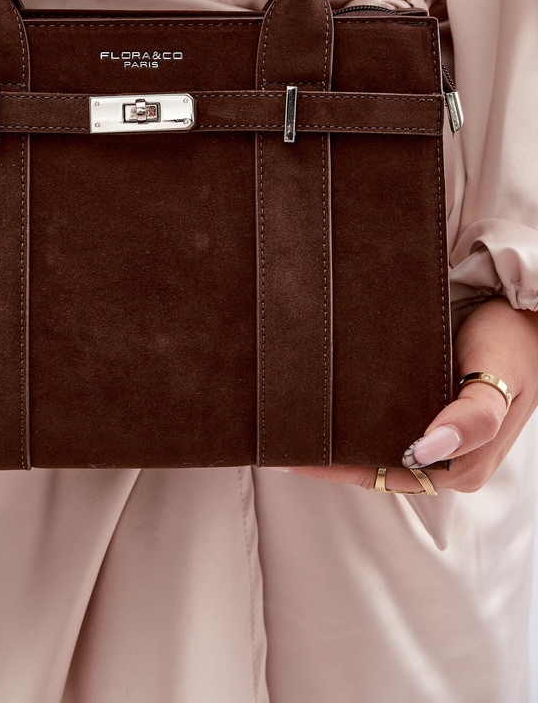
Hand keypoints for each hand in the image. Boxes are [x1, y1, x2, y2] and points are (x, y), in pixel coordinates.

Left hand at [281, 298, 537, 492]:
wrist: (525, 311)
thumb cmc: (512, 344)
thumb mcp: (499, 380)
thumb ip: (473, 418)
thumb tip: (423, 449)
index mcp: (460, 467)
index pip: (382, 476)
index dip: (336, 468)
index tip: (291, 454)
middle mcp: (444, 457)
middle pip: (373, 462)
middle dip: (327, 452)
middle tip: (276, 431)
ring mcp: (433, 431)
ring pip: (373, 440)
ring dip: (335, 430)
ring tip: (286, 412)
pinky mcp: (427, 403)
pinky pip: (380, 415)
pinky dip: (351, 409)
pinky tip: (321, 391)